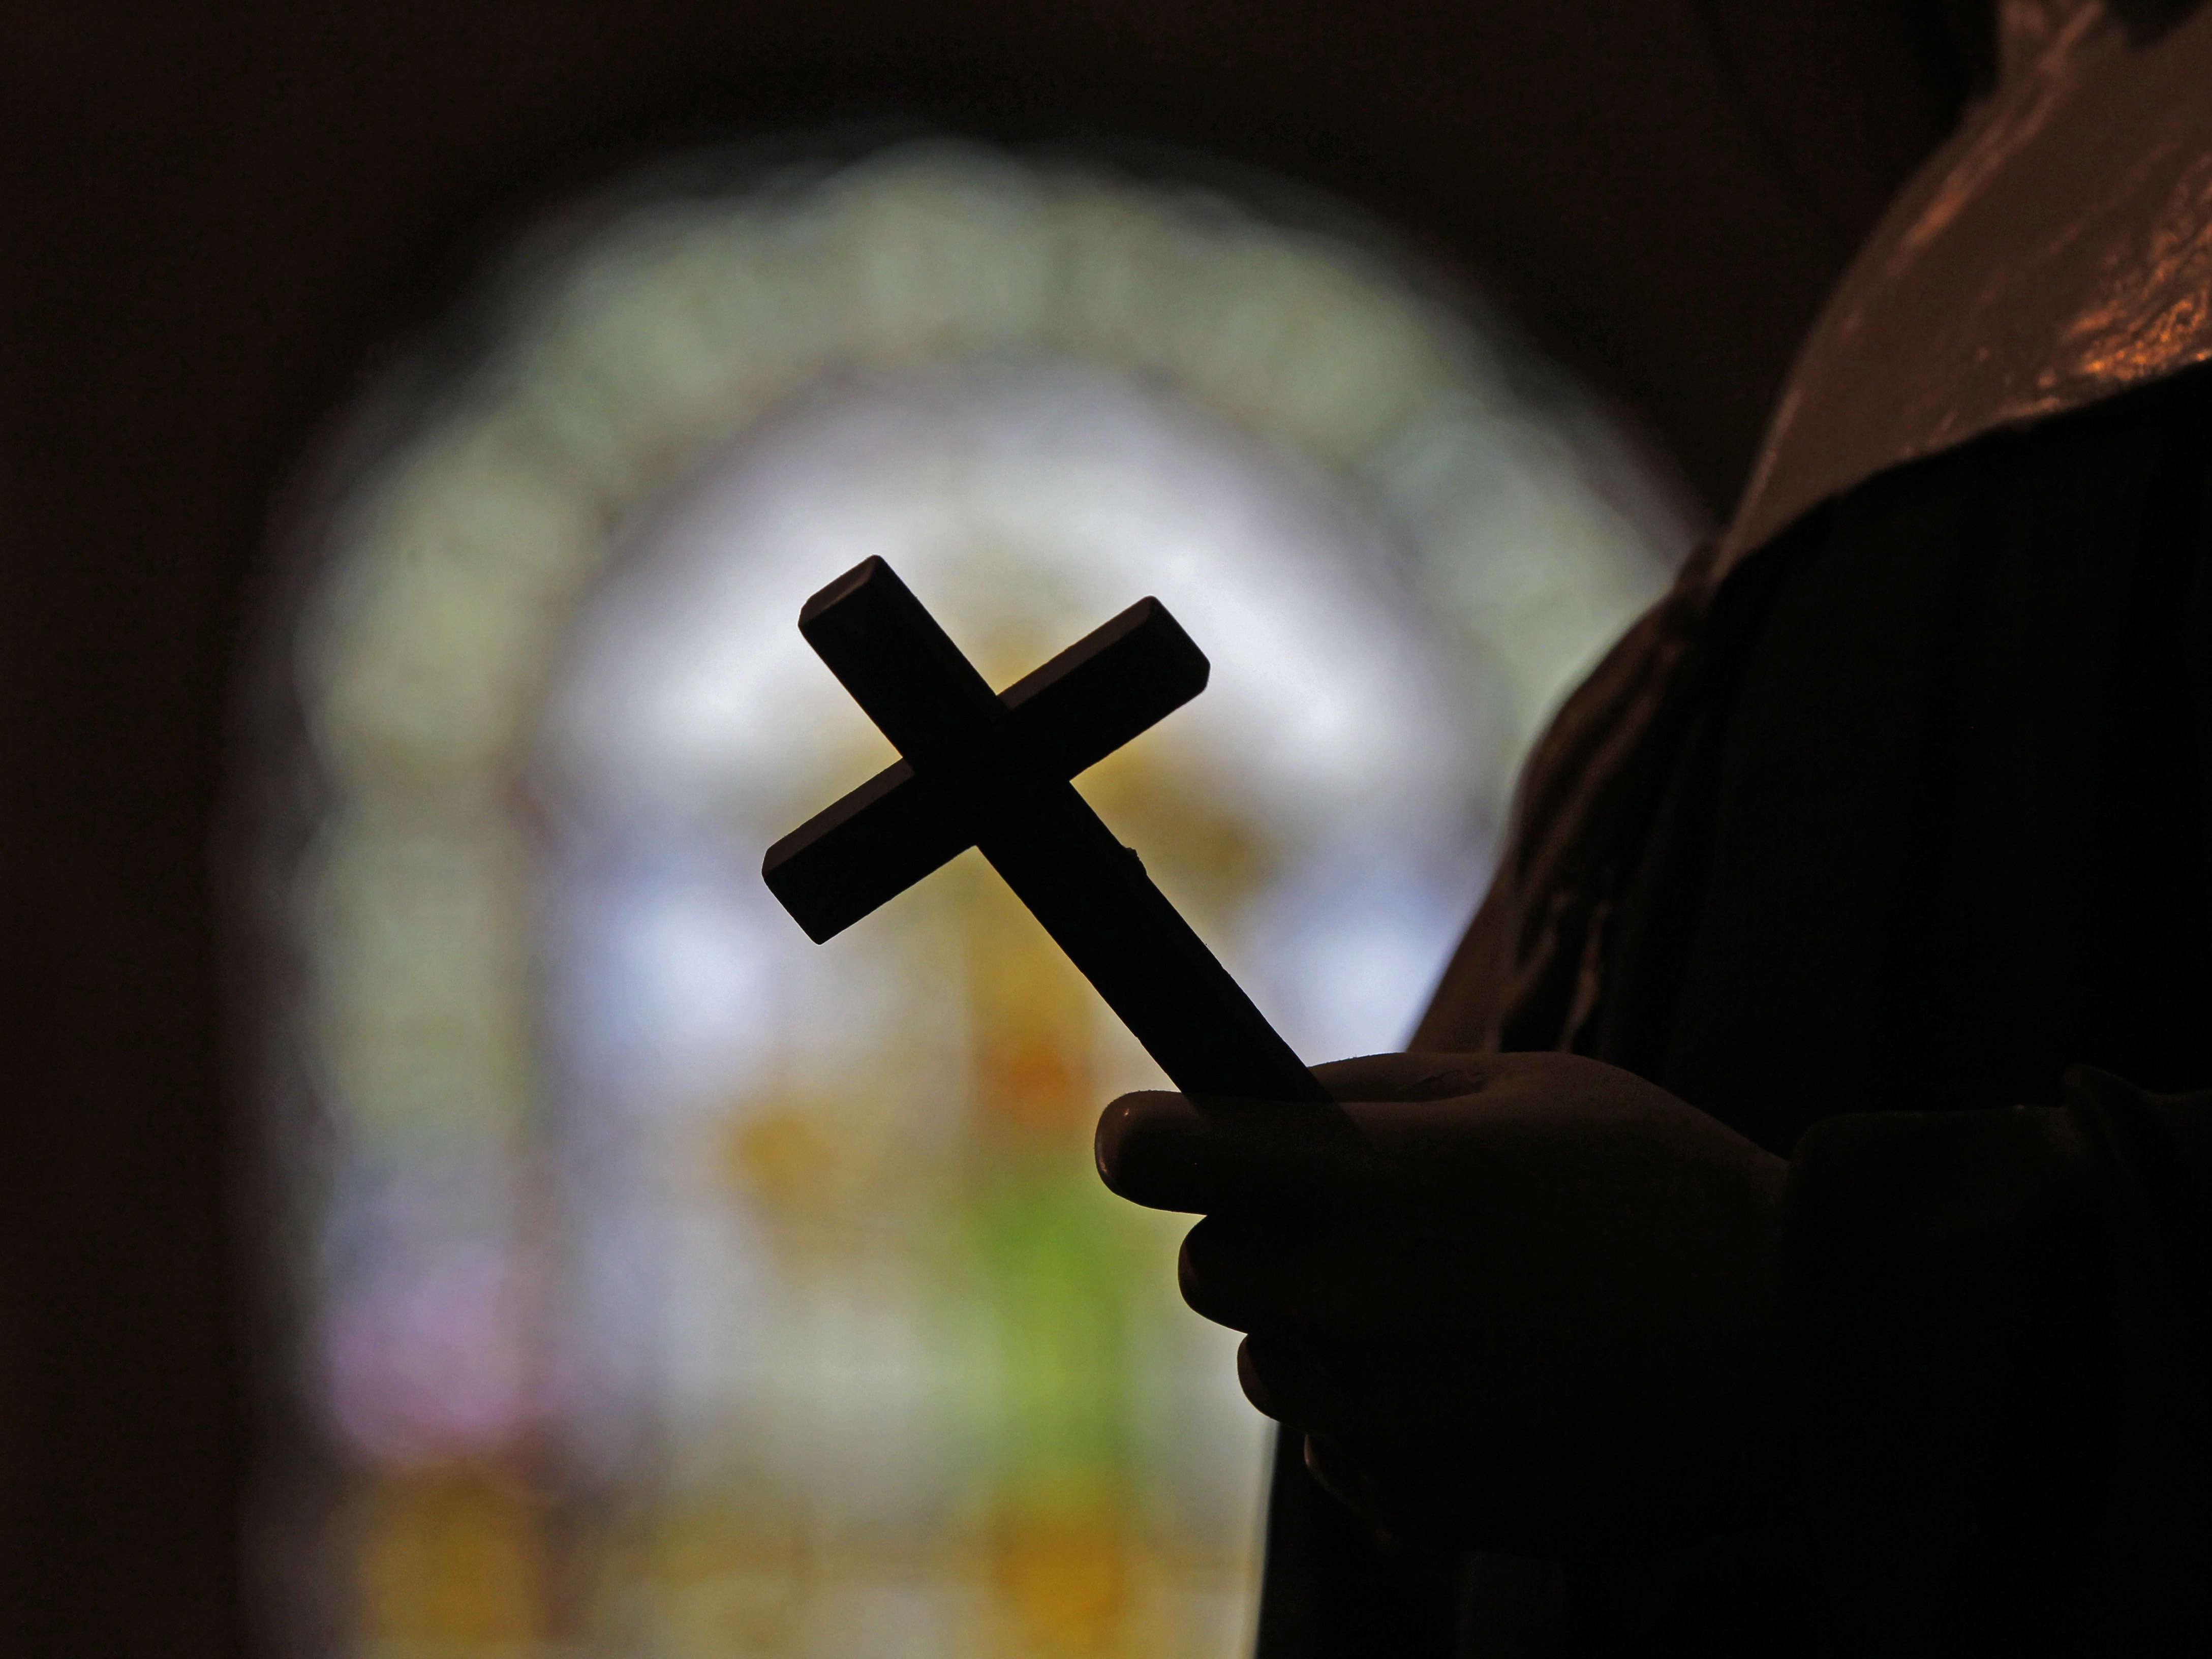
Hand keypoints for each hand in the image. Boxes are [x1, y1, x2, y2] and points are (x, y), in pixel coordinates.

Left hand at [1095, 1051, 1790, 1552]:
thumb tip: (1260, 1103)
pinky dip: (1376, 1412)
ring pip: (1267, 1365)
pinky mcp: (1424, 1500)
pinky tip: (1479, 1376)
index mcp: (1385, 1183)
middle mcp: (1366, 1304)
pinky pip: (1337, 1447)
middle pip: (1208, 1271)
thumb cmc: (1665, 1189)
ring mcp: (1390, 1415)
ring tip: (1445, 1299)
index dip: (1142, 1140)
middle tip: (1346, 1216)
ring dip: (1317, 1327)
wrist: (1799, 1353)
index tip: (1136, 1137)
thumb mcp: (1528, 1086)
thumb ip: (1375, 1091)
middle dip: (1252, 1234)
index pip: (1181, 1160)